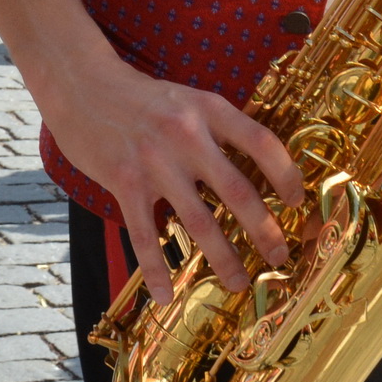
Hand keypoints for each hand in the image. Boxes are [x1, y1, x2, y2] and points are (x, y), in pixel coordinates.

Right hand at [47, 49, 304, 303]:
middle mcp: (187, 134)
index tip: (297, 202)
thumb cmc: (144, 98)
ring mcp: (155, 160)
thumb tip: (257, 167)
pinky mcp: (124, 182)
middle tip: (281, 256)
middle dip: (264, 229)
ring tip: (238, 282)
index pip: (262, 142)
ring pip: (198, 220)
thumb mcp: (189, 100)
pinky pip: (145, 235)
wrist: (84, 85)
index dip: (286, 174)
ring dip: (223, 257)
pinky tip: (166, 296)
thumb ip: (218, 129)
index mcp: (210, 109)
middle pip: (237, 190)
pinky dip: (157, 270)